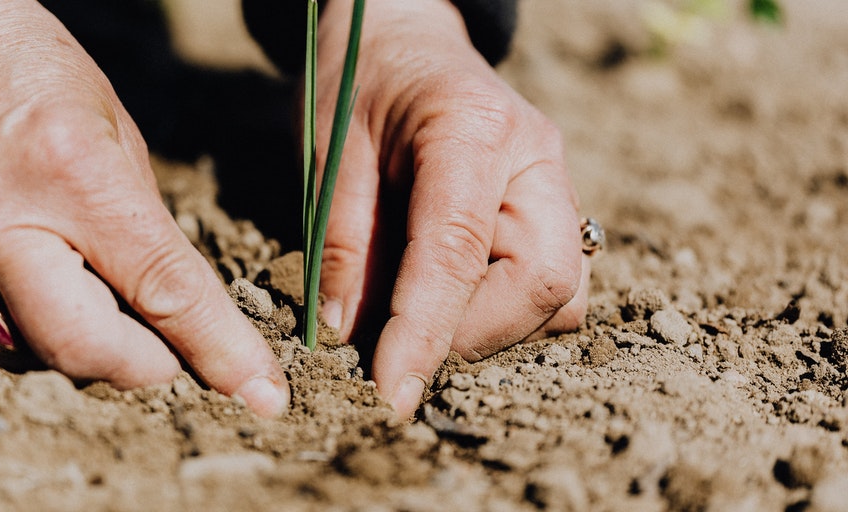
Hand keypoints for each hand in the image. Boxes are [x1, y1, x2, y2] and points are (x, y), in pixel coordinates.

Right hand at [0, 0, 287, 415]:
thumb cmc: (25, 64)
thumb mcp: (115, 130)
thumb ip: (147, 226)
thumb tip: (178, 307)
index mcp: (71, 174)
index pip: (162, 289)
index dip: (219, 350)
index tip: (261, 394)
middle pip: (88, 351)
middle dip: (145, 365)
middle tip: (167, 347)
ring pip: (36, 355)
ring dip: (87, 347)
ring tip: (97, 294)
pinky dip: (32, 325)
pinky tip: (40, 278)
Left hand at [315, 0, 589, 420]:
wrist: (403, 34)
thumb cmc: (359, 80)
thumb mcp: (329, 149)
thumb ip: (341, 240)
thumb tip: (348, 333)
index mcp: (472, 128)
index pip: (458, 251)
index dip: (424, 332)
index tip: (390, 392)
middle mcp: (535, 158)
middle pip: (543, 282)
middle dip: (471, 335)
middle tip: (399, 344)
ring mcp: (555, 182)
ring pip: (560, 294)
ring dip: (491, 328)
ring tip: (420, 314)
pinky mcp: (553, 207)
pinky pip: (554, 284)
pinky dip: (504, 310)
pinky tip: (451, 294)